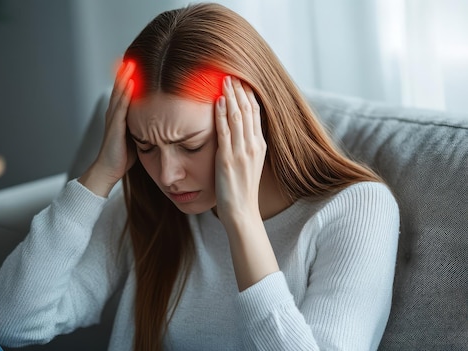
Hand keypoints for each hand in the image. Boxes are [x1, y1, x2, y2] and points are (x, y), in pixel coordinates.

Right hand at [79, 60, 135, 196]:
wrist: (108, 170)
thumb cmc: (123, 157)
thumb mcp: (137, 137)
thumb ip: (144, 126)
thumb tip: (160, 122)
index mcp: (120, 115)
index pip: (126, 92)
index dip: (131, 78)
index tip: (139, 64)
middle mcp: (114, 113)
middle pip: (121, 87)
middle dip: (127, 72)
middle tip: (134, 56)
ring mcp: (113, 118)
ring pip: (120, 93)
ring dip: (125, 77)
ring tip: (131, 62)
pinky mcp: (115, 125)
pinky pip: (121, 105)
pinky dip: (126, 92)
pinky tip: (131, 81)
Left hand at [214, 76, 265, 225]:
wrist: (242, 211)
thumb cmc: (242, 190)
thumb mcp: (249, 164)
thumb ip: (246, 146)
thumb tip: (239, 131)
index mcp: (259, 145)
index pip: (255, 113)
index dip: (248, 94)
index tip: (241, 80)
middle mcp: (253, 145)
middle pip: (248, 110)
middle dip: (239, 90)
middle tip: (231, 73)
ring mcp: (242, 151)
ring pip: (237, 117)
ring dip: (230, 96)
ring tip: (224, 80)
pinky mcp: (228, 158)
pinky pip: (225, 131)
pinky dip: (221, 114)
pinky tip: (217, 101)